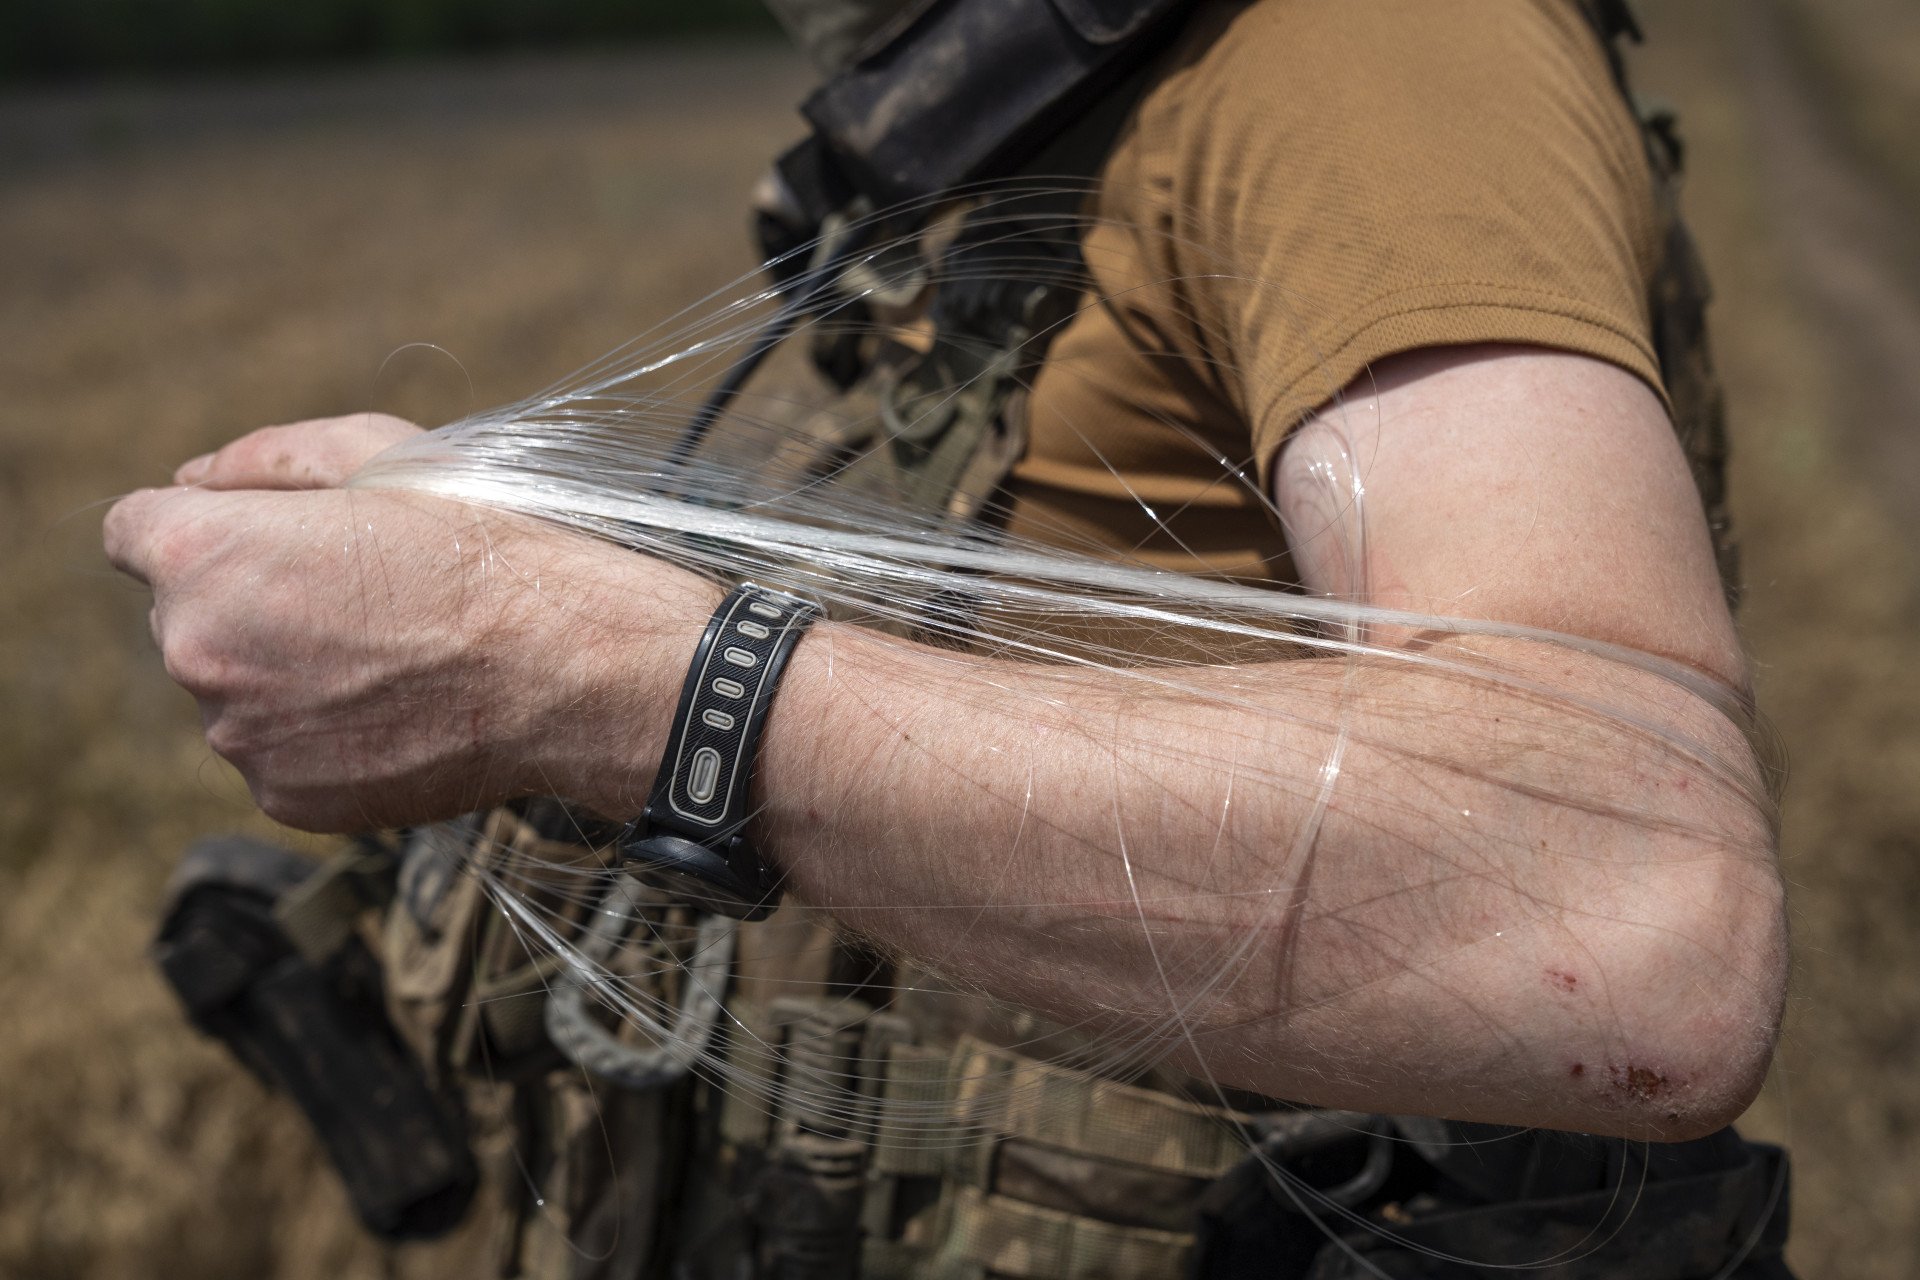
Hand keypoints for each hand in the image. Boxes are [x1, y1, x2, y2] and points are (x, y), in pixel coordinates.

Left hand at [106, 417, 716, 830]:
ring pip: (237, 691)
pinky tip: (398, 708)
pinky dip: (323, 735)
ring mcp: (239, 737)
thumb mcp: (380, 451)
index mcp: (204, 557)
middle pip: (187, 616)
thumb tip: (189, 480)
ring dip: (288, 672)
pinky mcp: (285, 798)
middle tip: (360, 596)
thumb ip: (261, 458)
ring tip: (392, 656)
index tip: (266, 540)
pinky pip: (280, 754)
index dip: (202, 528)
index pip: (132, 532)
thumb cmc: (482, 549)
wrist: (565, 668)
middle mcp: (197, 651)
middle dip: (251, 601)